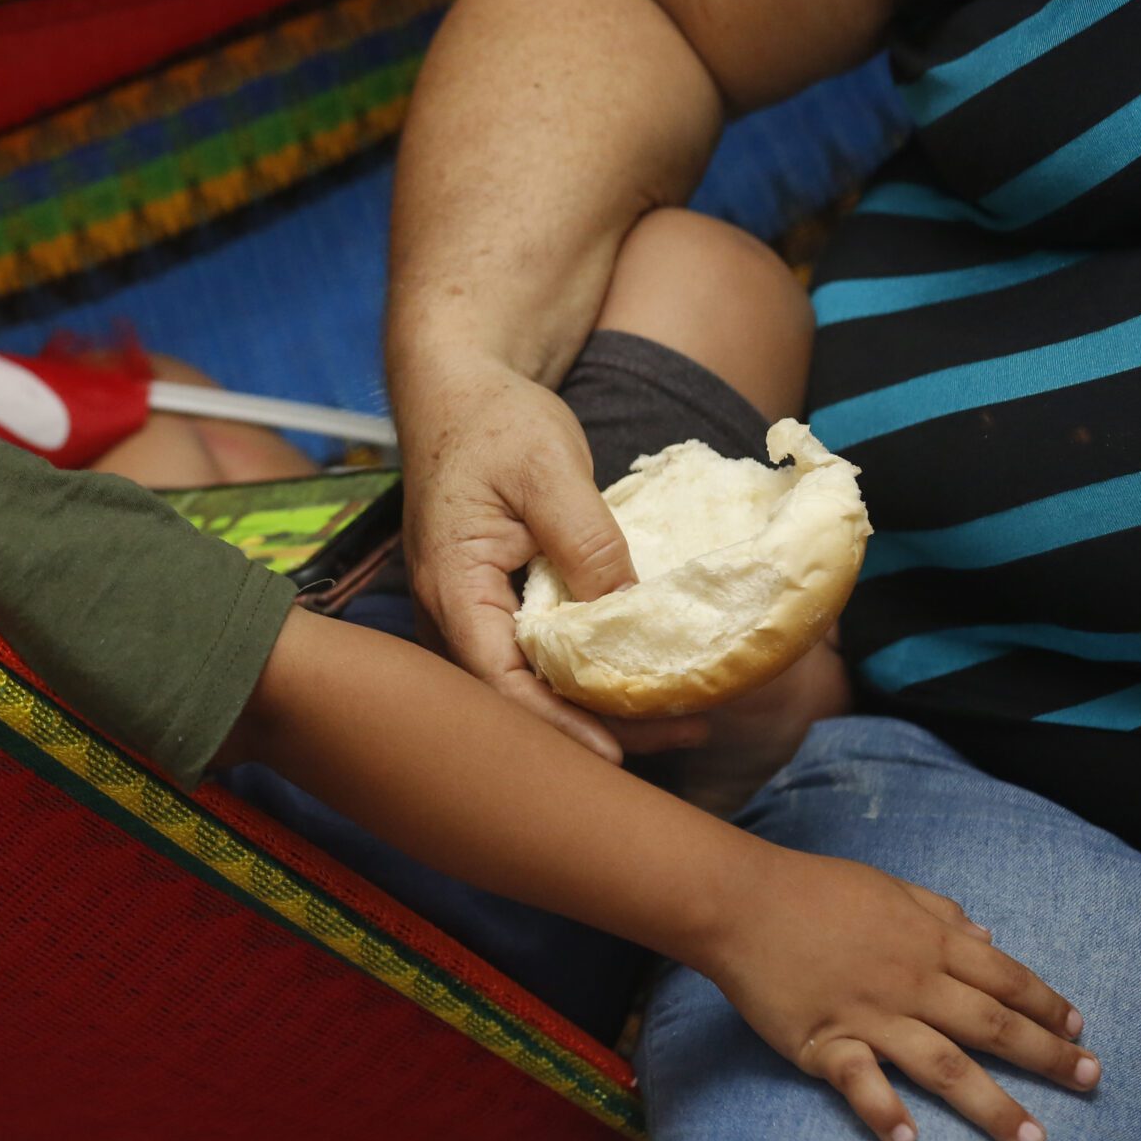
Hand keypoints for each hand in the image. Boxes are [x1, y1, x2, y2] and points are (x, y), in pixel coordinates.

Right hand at [395, 352, 699, 760]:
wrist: (458, 392)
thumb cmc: (494, 421)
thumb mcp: (547, 466)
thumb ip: (586, 540)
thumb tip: (627, 612)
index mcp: (452, 584)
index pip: (498, 677)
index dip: (556, 722)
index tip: (617, 749)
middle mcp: (452, 614)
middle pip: (518, 697)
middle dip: (599, 725)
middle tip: (689, 729)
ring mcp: (470, 615)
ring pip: (531, 684)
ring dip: (600, 705)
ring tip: (683, 714)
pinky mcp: (494, 607)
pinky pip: (537, 658)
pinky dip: (588, 675)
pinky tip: (641, 676)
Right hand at [694, 847, 1098, 1140]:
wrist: (738, 900)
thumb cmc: (811, 888)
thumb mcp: (886, 886)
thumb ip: (939, 912)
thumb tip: (987, 937)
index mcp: (927, 942)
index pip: (1004, 977)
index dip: (1046, 1004)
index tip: (1079, 1029)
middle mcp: (911, 982)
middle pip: (992, 1026)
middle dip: (1049, 1057)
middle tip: (1091, 1082)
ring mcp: (870, 1015)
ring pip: (946, 1066)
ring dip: (993, 1106)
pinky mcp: (825, 1041)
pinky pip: (861, 1080)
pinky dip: (882, 1109)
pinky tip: (908, 1138)